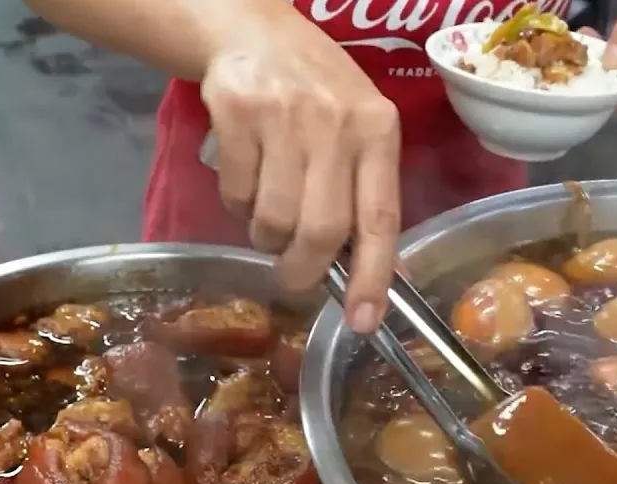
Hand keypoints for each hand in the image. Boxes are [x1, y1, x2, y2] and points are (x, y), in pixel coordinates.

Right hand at [201, 13, 400, 333]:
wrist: (254, 29)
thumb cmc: (318, 92)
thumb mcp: (359, 127)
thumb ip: (365, 190)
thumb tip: (368, 276)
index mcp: (378, 131)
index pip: (380, 218)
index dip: (373, 277)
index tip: (363, 322)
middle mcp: (337, 122)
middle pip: (322, 229)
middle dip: (304, 269)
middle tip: (293, 278)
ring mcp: (285, 115)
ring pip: (273, 218)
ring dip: (267, 237)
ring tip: (270, 217)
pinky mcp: (237, 111)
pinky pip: (236, 193)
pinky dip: (237, 204)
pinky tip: (247, 178)